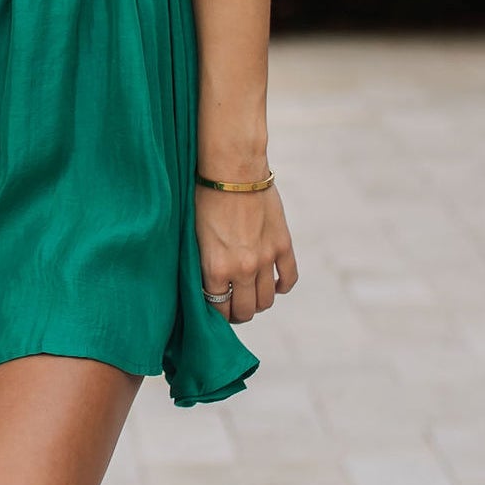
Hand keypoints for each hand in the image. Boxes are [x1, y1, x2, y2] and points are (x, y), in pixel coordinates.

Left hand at [196, 181, 296, 323]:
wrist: (232, 169)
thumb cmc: (205, 197)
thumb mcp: (195, 236)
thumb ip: (204, 263)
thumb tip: (209, 283)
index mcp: (216, 269)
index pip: (218, 309)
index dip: (217, 315)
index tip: (217, 312)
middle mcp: (242, 269)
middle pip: (245, 310)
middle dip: (238, 313)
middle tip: (235, 307)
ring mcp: (265, 259)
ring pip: (266, 300)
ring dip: (260, 302)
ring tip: (253, 295)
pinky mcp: (282, 245)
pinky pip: (289, 278)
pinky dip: (282, 286)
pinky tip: (275, 284)